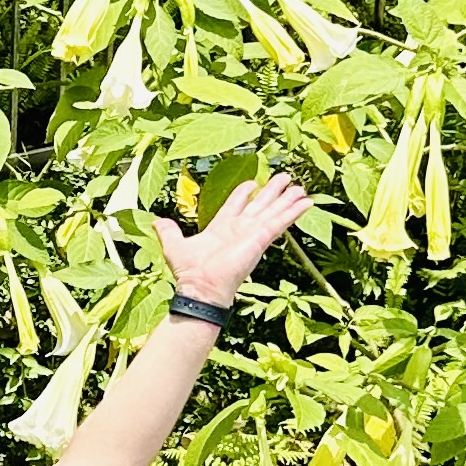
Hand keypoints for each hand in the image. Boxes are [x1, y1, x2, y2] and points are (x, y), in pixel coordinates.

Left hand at [151, 171, 311, 309]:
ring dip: (287, 199)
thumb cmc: (190, 272)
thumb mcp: (175, 246)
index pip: (237, 205)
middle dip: (272, 192)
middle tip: (285, 178)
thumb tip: (158, 222)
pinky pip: (281, 222)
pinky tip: (307, 202)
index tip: (253, 182)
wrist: (201, 288)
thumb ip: (169, 232)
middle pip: (260, 205)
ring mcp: (252, 234)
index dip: (244, 193)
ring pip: (273, 211)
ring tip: (300, 187)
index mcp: (222, 228)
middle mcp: (240, 229)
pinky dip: (294, 212)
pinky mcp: (260, 239)